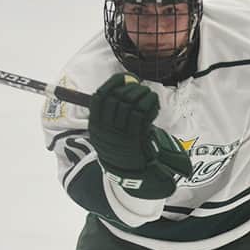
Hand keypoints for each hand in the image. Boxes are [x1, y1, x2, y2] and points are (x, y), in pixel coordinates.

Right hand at [88, 73, 191, 198]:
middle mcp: (105, 129)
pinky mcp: (135, 139)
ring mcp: (120, 135)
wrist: (127, 171)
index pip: (100, 98)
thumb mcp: (105, 131)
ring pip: (131, 106)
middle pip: (117, 100)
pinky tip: (154, 103)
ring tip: (148, 94)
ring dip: (142, 95)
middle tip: (139, 86)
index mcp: (95, 125)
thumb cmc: (118, 146)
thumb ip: (109, 112)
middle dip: (130, 89)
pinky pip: (143, 116)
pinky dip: (150, 105)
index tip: (122, 78)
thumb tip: (123, 85)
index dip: (111, 84)